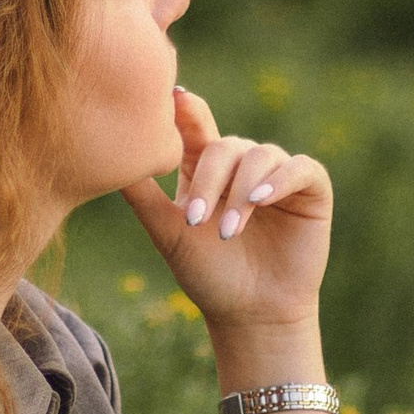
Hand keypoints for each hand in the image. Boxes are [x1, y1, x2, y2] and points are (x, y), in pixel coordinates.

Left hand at [122, 88, 331, 336]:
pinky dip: (279, 181)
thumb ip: (142, 195)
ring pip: (260, 156)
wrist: (250, 314)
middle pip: (224, 146)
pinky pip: (299, 168)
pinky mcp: (311, 188)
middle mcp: (242, 165)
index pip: (195, 127)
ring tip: (228, 231)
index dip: (186, 111)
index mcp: (206, 167)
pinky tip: (260, 201)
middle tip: (195, 220)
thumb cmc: (207, 275)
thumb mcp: (168, 233)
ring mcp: (277, 174)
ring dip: (241, 192)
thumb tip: (102, 155)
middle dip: (208, 181)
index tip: (173, 98)